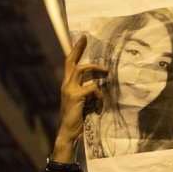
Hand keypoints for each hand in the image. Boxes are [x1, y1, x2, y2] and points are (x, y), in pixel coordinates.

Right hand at [52, 35, 107, 162]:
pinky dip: (99, 94)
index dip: (75, 50)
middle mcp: (66, 85)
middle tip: (86, 39)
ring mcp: (69, 90)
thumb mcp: (82, 102)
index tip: (82, 39)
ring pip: (83, 70)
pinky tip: (100, 103)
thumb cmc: (76, 118)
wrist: (68, 132)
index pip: (69, 64)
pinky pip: (92, 88)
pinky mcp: (76, 96)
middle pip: (72, 62)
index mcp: (67, 85)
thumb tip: (98, 84)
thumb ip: (86, 92)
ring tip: (107, 71)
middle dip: (79, 49)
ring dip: (96, 69)